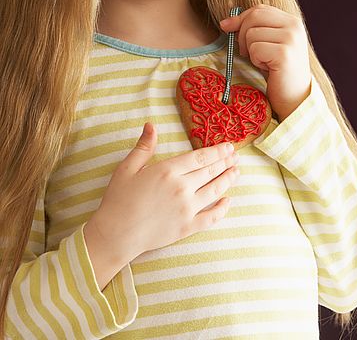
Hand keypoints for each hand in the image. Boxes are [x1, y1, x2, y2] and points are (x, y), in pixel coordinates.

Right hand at [87, 122, 239, 262]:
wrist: (115, 234)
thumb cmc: (118, 199)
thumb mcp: (127, 168)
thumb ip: (144, 146)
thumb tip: (151, 125)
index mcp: (168, 171)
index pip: (200, 157)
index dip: (217, 151)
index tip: (228, 146)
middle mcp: (181, 188)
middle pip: (210, 171)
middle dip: (225, 162)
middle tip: (236, 156)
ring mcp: (187, 208)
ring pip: (215, 190)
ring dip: (228, 180)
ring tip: (237, 172)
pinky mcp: (187, 227)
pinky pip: (211, 217)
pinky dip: (223, 209)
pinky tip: (228, 201)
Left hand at [220, 4, 311, 121]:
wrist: (295, 97)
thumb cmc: (278, 71)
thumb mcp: (268, 44)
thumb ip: (253, 28)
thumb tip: (225, 23)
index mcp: (292, 21)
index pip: (259, 9)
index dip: (241, 18)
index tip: (227, 28)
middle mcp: (294, 26)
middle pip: (253, 17)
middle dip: (242, 34)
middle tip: (248, 53)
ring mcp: (291, 39)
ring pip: (251, 34)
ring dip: (251, 52)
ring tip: (264, 62)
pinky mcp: (284, 53)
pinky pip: (255, 49)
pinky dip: (256, 61)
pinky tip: (268, 68)